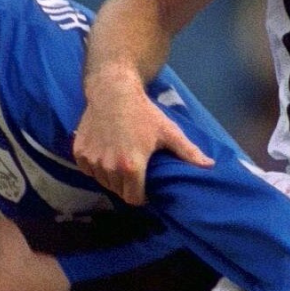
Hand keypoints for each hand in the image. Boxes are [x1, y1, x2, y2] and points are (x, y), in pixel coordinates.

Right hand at [74, 78, 212, 205]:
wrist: (112, 91)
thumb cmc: (143, 113)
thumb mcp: (168, 131)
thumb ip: (188, 152)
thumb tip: (210, 166)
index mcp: (131, 166)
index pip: (134, 199)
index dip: (141, 196)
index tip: (145, 187)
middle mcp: (109, 167)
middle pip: (118, 191)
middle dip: (127, 186)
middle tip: (134, 170)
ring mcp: (92, 160)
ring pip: (103, 182)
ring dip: (111, 177)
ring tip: (120, 160)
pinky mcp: (79, 153)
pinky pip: (88, 171)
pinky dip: (96, 167)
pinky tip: (106, 153)